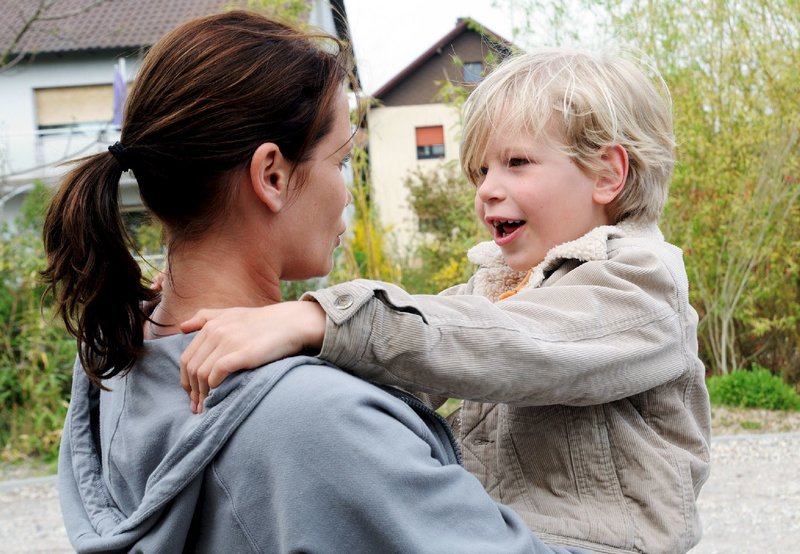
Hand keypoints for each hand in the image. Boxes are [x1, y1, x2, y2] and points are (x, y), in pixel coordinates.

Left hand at [179, 301, 325, 412]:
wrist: (291, 322)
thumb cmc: (263, 321)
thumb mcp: (232, 313)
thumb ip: (205, 317)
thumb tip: (181, 328)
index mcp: (211, 325)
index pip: (187, 358)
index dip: (186, 379)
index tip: (192, 395)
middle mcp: (216, 332)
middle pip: (192, 368)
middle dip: (192, 391)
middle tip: (197, 407)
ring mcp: (229, 342)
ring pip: (202, 373)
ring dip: (201, 394)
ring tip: (205, 408)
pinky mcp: (242, 353)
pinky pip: (217, 373)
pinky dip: (213, 387)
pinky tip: (217, 396)